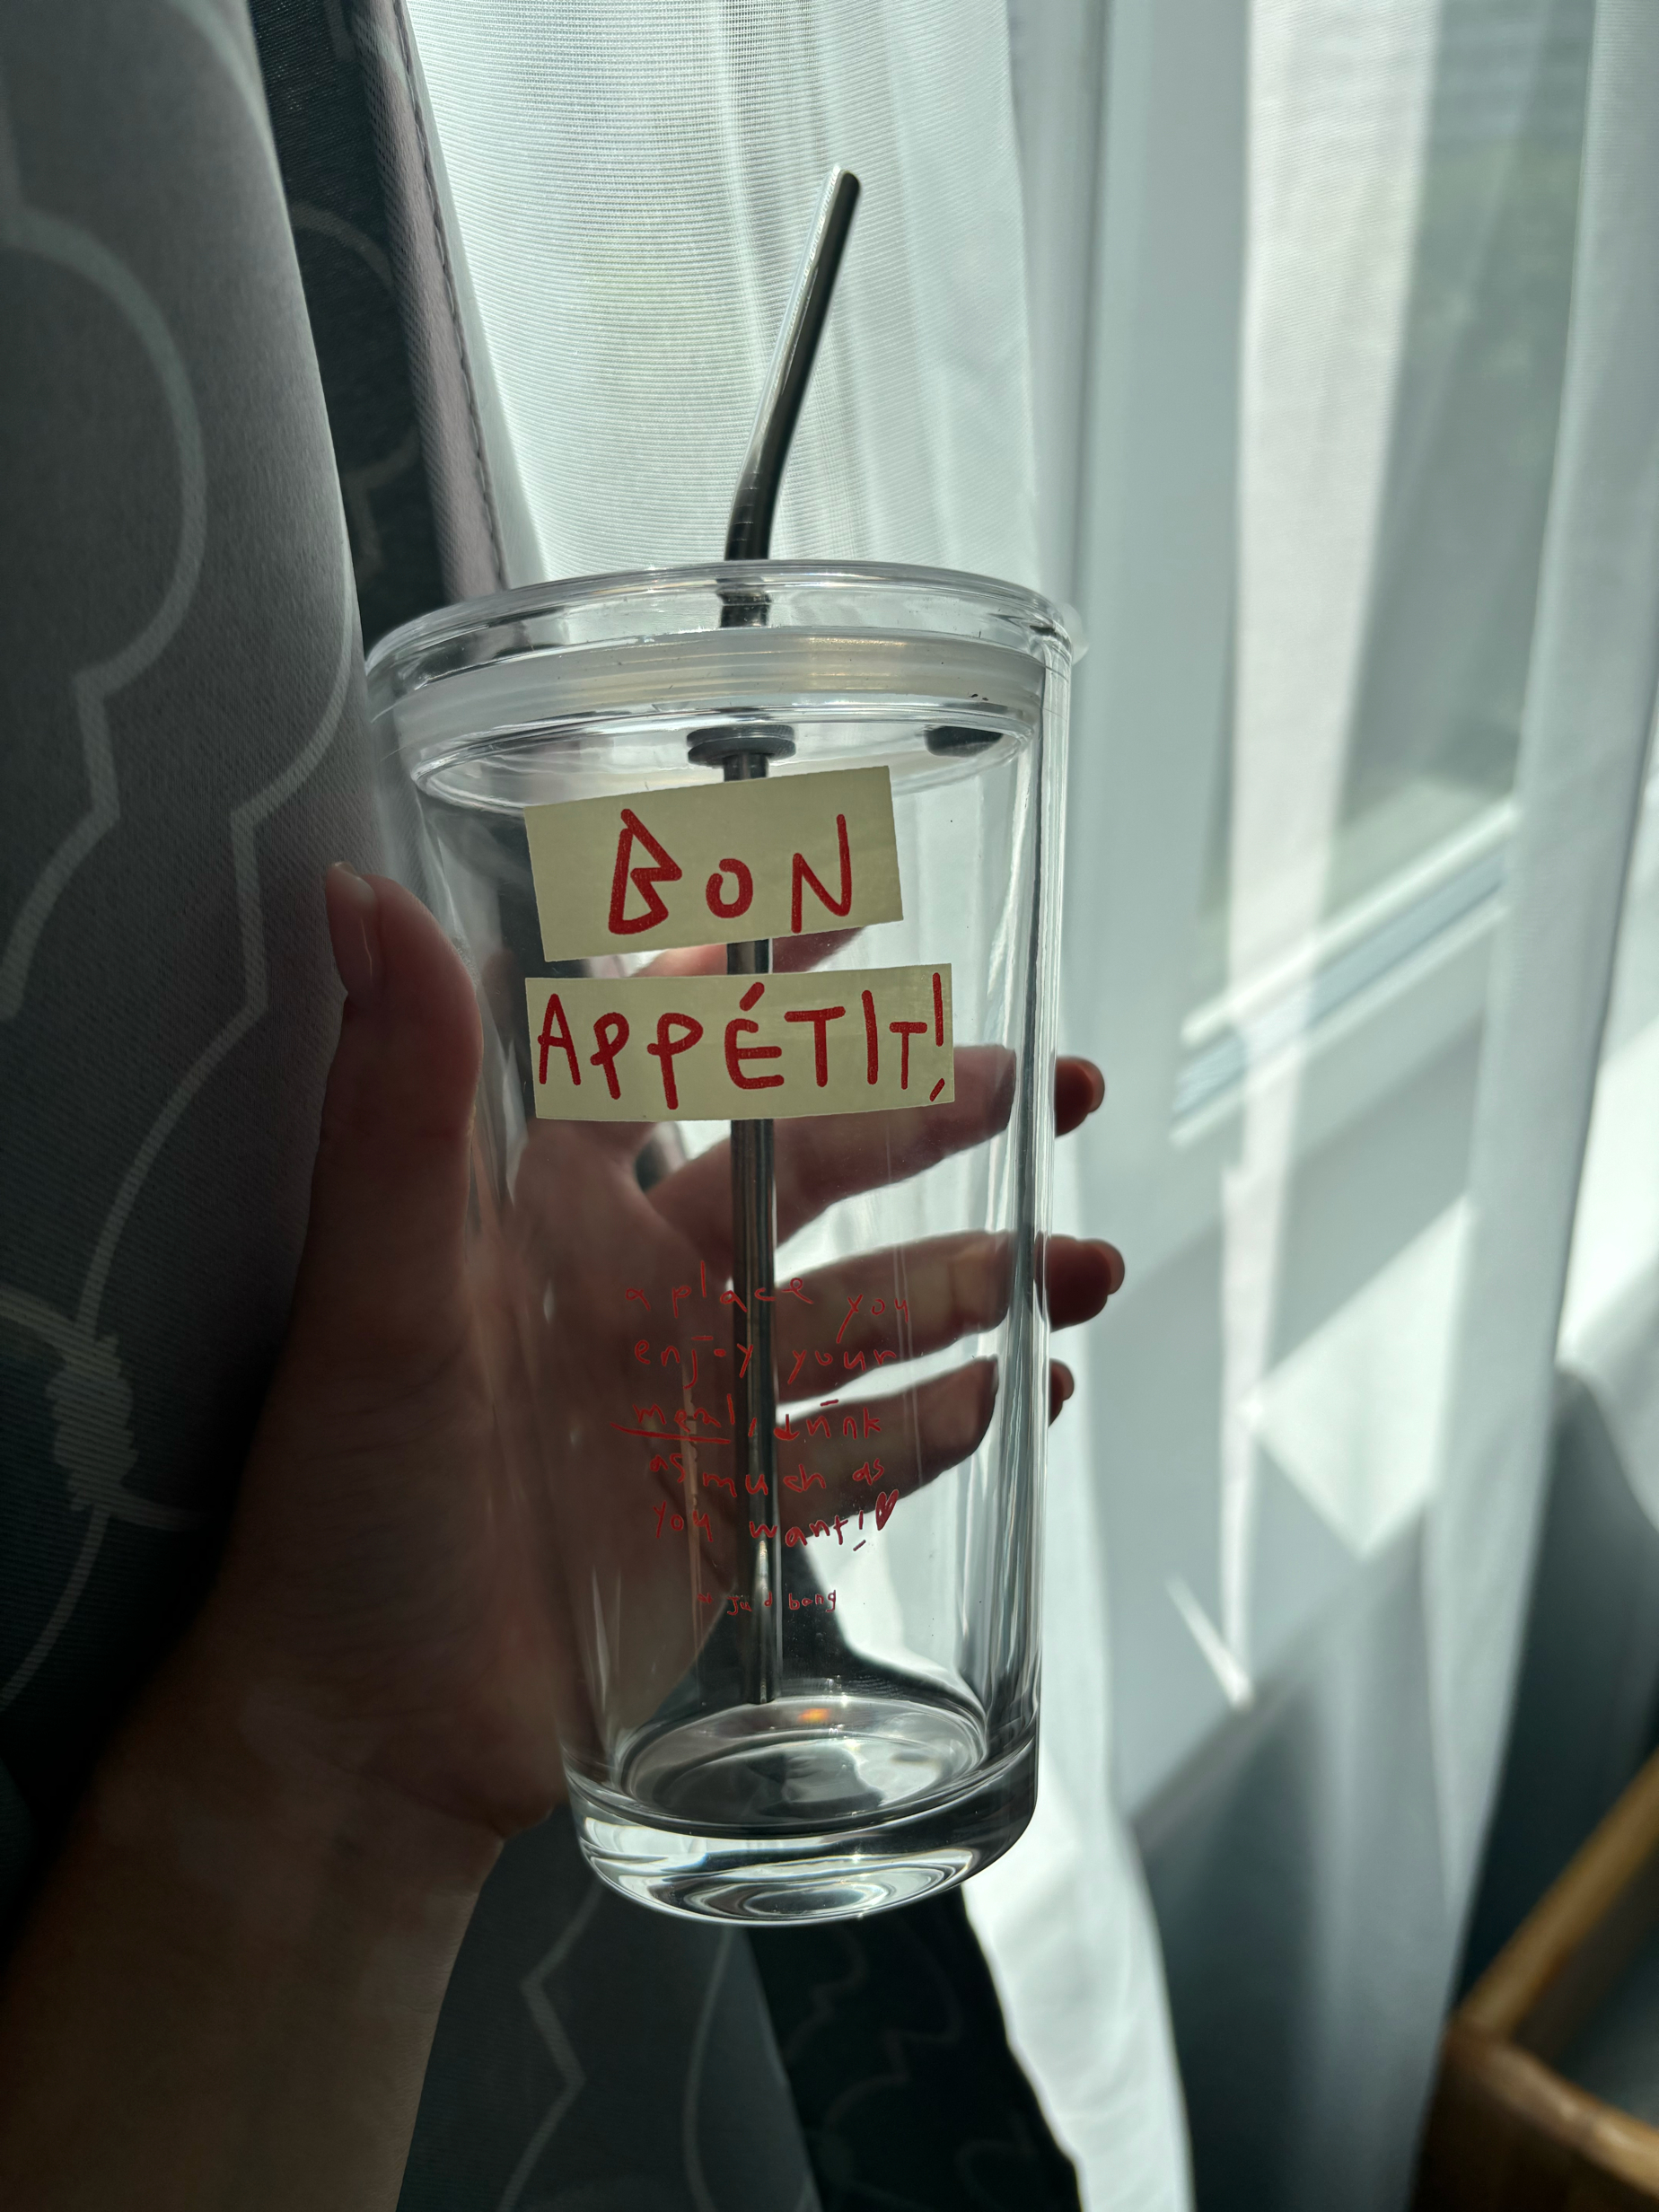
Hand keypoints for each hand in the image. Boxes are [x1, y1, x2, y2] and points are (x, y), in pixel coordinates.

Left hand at [189, 870, 1122, 1847]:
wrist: (370, 1739)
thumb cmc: (346, 1508)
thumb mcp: (376, 1297)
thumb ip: (397, 1101)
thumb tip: (366, 897)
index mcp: (548, 1212)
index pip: (668, 1053)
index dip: (757, 976)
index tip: (855, 902)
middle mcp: (632, 1286)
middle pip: (808, 1172)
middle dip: (927, 1119)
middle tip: (1044, 1082)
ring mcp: (692, 1397)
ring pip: (861, 1312)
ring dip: (974, 1282)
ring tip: (1081, 1268)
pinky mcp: (728, 1507)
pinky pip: (856, 1447)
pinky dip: (941, 1419)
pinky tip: (1023, 1392)